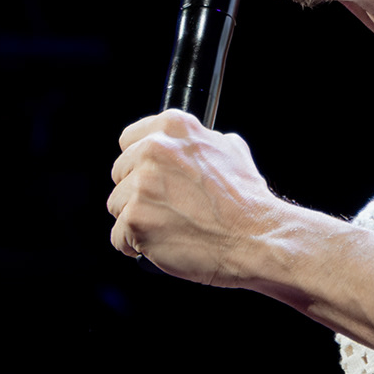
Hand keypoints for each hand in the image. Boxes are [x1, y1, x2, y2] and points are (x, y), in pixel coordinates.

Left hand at [108, 112, 279, 282]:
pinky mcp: (135, 220)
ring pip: (116, 205)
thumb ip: (202, 142)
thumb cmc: (247, 202)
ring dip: (136, 220)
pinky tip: (161, 244)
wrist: (256, 238)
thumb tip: (193, 144)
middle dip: (137, 193)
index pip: (128, 140)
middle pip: (120, 174)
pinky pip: (118, 237)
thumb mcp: (232, 151)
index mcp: (173, 128)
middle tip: (166, 208)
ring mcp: (141, 186)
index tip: (150, 178)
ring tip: (168, 228)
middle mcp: (153, 151)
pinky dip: (135, 245)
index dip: (139, 164)